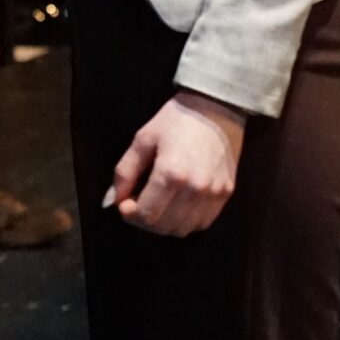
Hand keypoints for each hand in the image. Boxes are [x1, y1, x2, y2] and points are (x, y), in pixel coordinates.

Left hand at [107, 91, 246, 235]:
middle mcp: (195, 189)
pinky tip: (178, 204)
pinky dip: (186, 221)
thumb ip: (124, 172)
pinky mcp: (226, 194)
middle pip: (163, 227)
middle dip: (144, 220)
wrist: (216, 108)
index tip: (125, 203)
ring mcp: (213, 194)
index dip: (129, 214)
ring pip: (183, 230)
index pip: (146, 215)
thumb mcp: (143, 140)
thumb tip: (113, 200)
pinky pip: (203, 223)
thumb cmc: (176, 120)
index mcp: (171, 174)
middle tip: (139, 203)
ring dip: (165, 224)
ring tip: (159, 204)